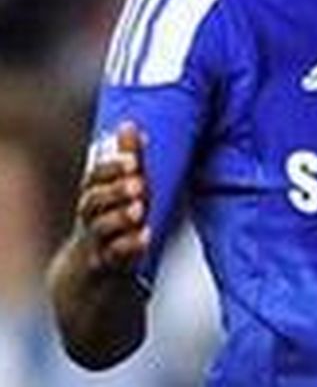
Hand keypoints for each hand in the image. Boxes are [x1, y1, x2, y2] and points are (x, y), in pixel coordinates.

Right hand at [75, 122, 149, 275]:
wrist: (89, 273)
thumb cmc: (110, 220)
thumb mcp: (119, 189)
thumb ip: (127, 159)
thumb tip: (129, 124)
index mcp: (94, 195)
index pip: (95, 178)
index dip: (112, 167)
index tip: (133, 160)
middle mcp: (91, 217)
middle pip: (94, 202)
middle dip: (115, 191)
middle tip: (138, 183)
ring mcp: (96, 242)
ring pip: (101, 229)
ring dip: (121, 217)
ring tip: (139, 209)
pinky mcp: (106, 265)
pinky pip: (114, 256)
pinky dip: (130, 246)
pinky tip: (146, 236)